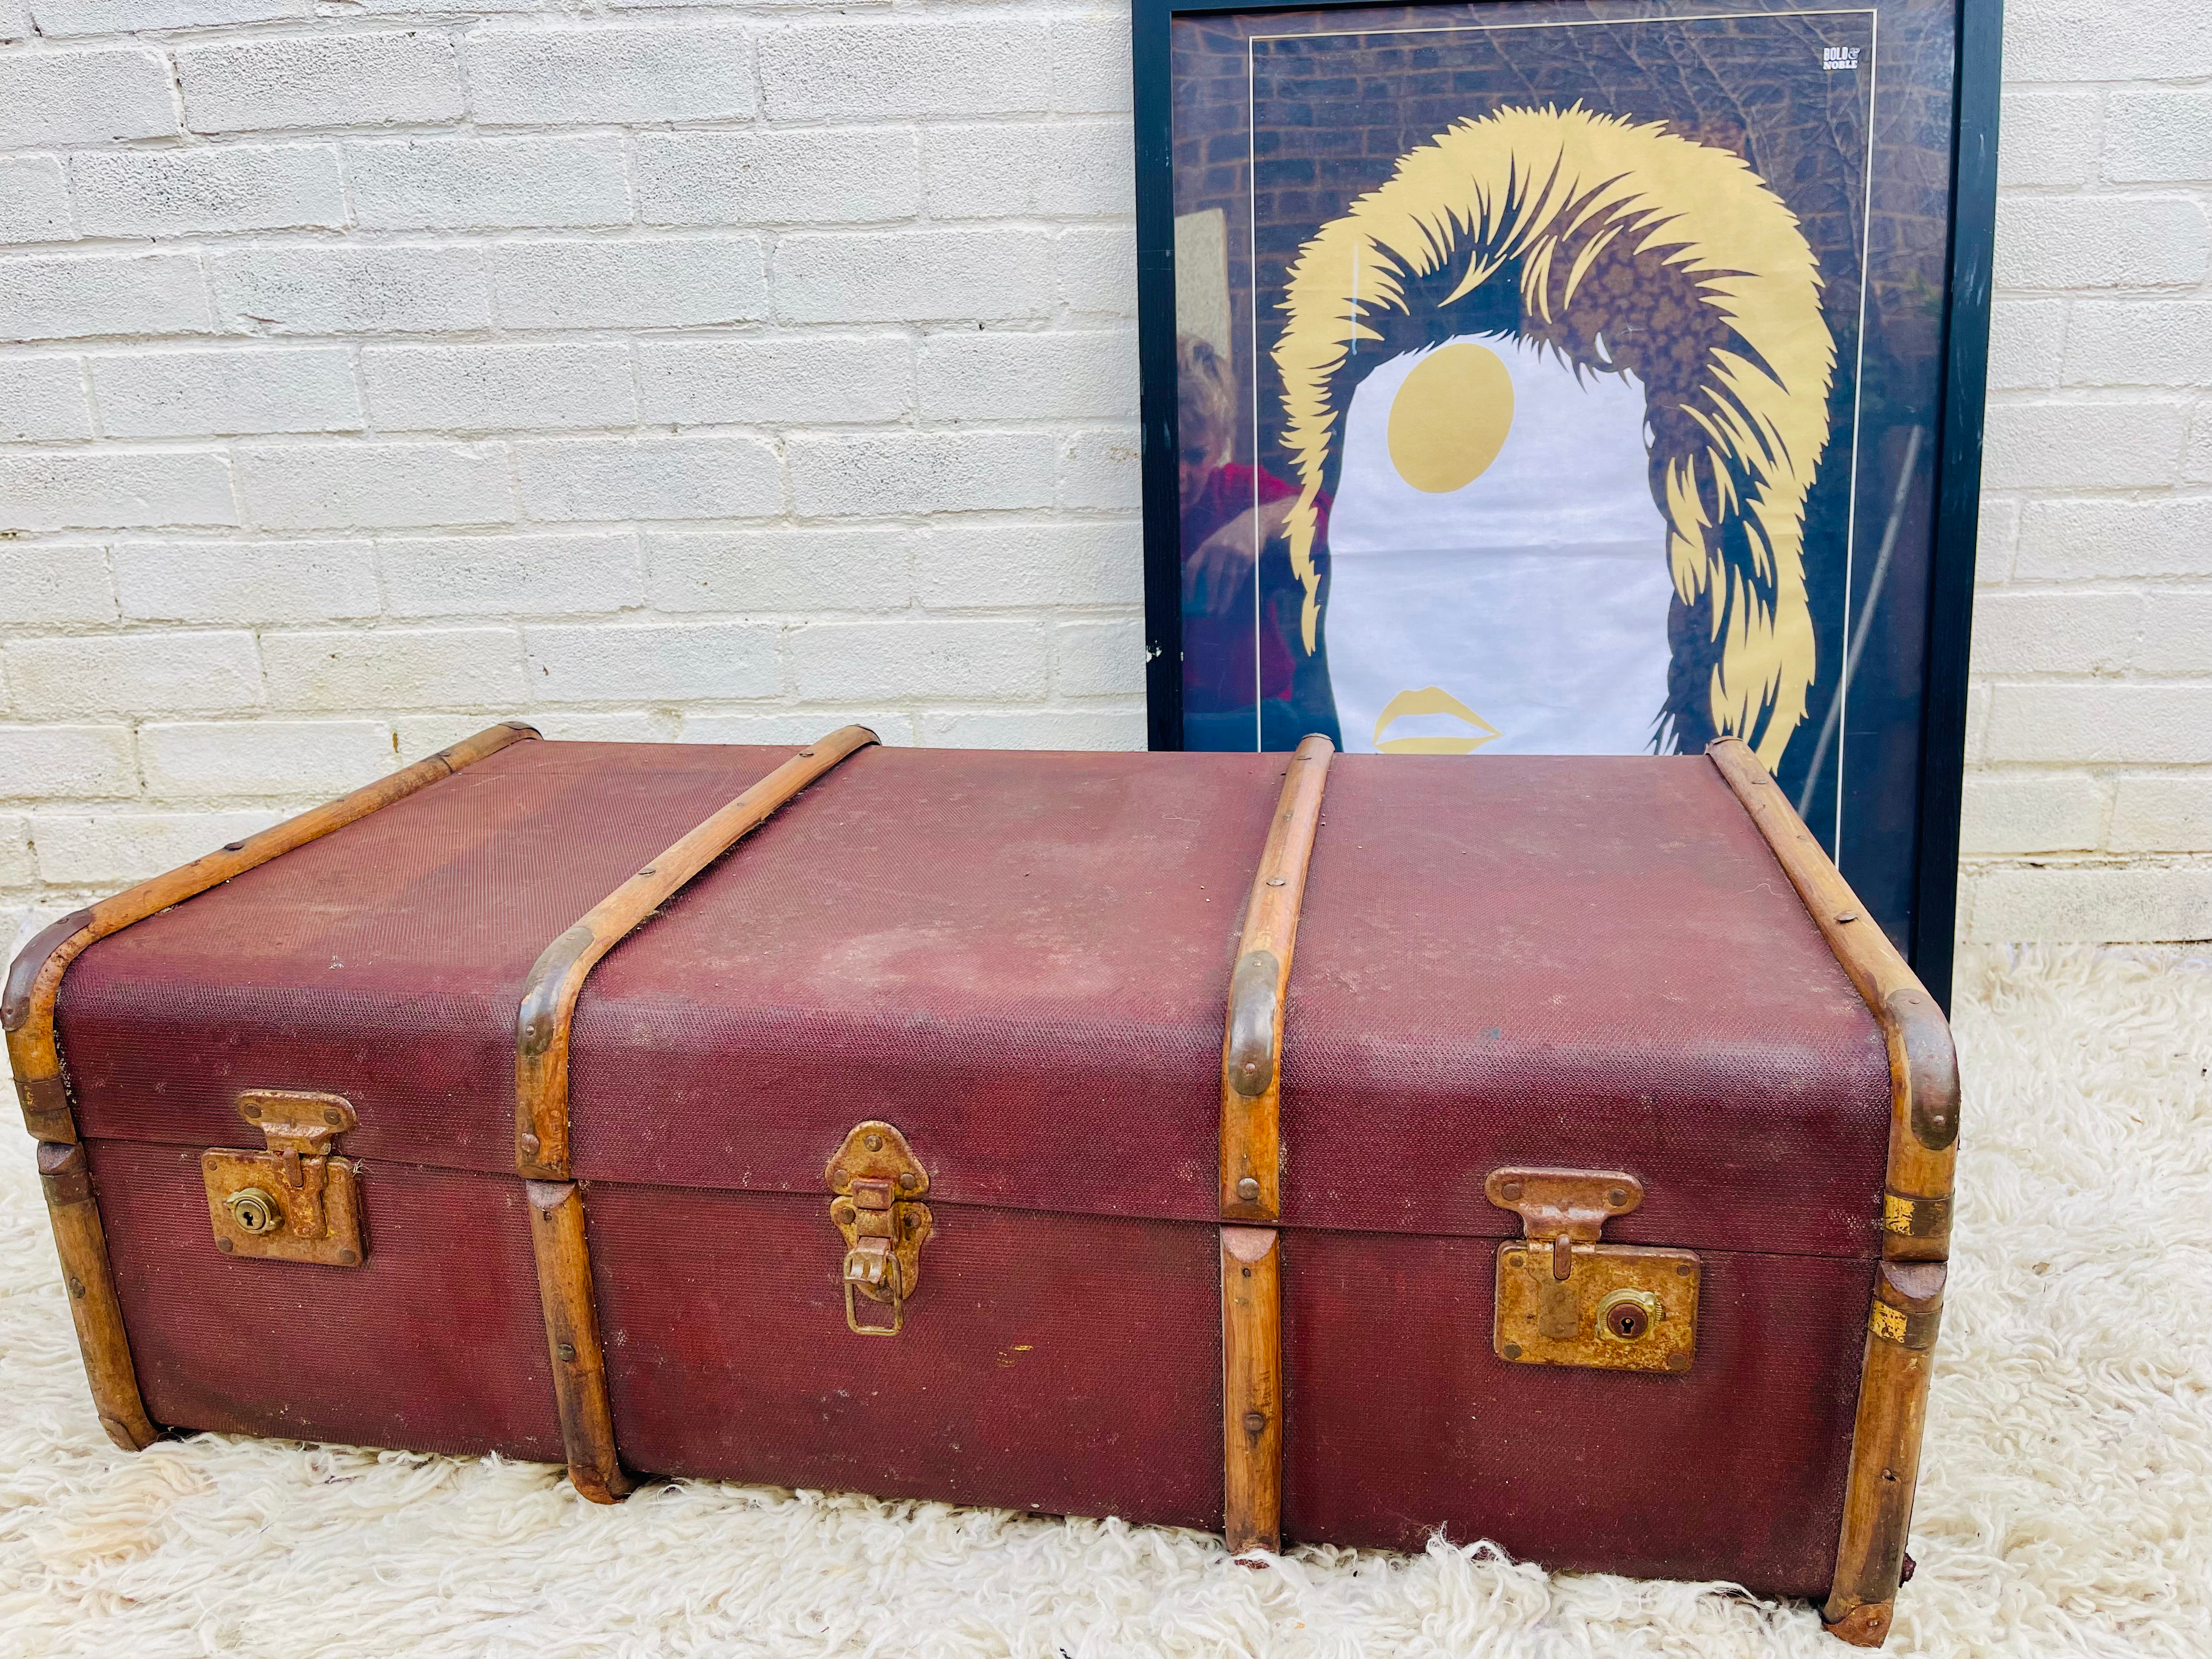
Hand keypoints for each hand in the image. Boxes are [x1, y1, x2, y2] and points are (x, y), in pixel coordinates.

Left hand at [1184, 499, 1295, 616]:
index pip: (1194, 565)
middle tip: (1208, 610)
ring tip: (1221, 611)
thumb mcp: (1215, 541)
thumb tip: (1199, 584)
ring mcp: (1235, 552)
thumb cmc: (1231, 536)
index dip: (1190, 583)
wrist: (1254, 521)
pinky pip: (1240, 577)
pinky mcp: (1248, 556)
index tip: (1189, 598)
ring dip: (1224, 597)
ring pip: (1228, 579)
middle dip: (1210, 595)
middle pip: (1213, 575)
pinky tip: (1232, 599)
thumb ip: (1208, 558)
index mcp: (1207, 545)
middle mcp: (1219, 547)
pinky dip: (1235, 590)